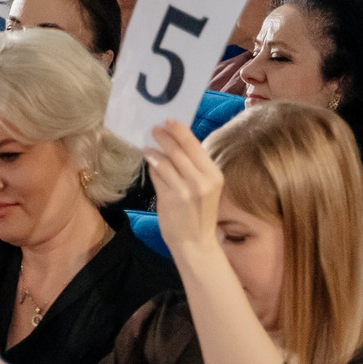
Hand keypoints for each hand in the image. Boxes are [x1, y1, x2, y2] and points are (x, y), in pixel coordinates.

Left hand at [145, 119, 223, 259]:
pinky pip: (158, 175)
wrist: (195, 242)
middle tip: (154, 127)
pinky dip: (152, 165)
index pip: (196, 146)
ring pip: (166, 160)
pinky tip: (147, 158)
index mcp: (214, 175)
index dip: (181, 131)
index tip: (170, 121)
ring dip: (154, 149)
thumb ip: (192, 168)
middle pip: (180, 149)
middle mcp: (204, 180)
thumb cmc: (198, 214)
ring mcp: (187, 189)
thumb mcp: (203, 189)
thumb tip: (172, 145)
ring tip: (147, 143)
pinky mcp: (172, 197)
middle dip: (165, 136)